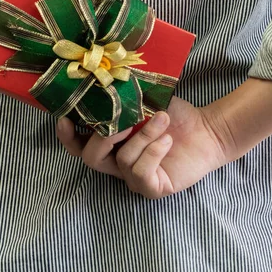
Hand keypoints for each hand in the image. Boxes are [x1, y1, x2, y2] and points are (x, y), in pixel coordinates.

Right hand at [56, 97, 232, 198]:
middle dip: (104, 137)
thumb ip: (122, 99)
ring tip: (162, 120)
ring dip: (143, 136)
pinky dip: (153, 152)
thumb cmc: (174, 115)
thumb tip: (102, 83)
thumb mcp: (145, 102)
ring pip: (123, 160)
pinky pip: (141, 173)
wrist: (207, 130)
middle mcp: (118, 164)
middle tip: (123, 120)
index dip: (67, 136)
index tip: (64, 118)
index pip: (79, 145)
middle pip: (91, 158)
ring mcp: (134, 179)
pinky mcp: (152, 189)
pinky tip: (167, 141)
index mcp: (111, 143)